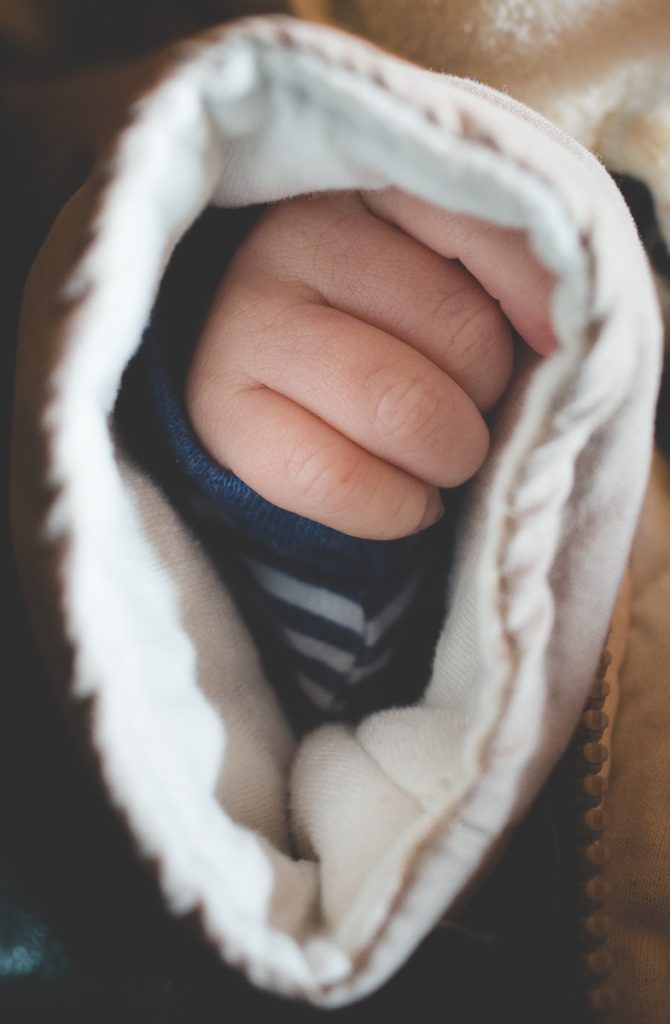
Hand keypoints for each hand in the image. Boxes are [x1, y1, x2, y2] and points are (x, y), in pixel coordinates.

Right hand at [186, 189, 554, 539]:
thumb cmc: (382, 329)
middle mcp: (293, 238)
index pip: (480, 221)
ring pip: (403, 409)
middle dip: (488, 398)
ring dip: (449, 457)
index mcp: (365, 184)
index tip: (553, 346)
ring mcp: (246, 323)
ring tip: (437, 453)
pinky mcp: (218, 411)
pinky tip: (406, 497)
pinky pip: (341, 482)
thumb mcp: (452, 276)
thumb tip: (560, 334)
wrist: (274, 386)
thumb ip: (514, 278)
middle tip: (466, 406)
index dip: (536, 296)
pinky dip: (400, 508)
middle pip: (464, 335)